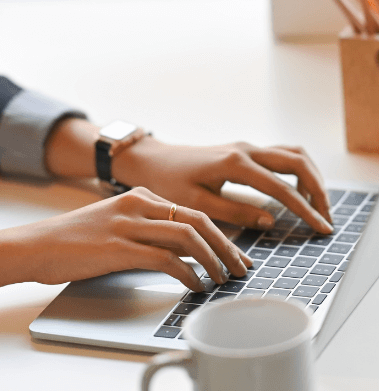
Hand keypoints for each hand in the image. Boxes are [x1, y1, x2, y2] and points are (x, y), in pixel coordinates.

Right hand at [0, 187, 251, 290]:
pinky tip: (194, 284)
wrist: (35, 244)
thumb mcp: (122, 223)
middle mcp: (140, 204)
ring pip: (187, 236)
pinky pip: (165, 258)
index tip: (237, 253)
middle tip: (241, 267)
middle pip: (199, 220)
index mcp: (144, 196)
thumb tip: (192, 250)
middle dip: (226, 246)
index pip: (195, 212)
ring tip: (222, 279)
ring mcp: (129, 224)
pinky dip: (186, 272)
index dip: (222, 234)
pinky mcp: (118, 247)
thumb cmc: (77, 240)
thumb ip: (154, 230)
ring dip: (212, 259)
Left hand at [113, 139, 333, 233]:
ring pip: (295, 155)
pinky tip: (299, 191)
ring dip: (312, 177)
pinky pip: (284, 155)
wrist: (153, 160)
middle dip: (318, 191)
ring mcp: (249, 146)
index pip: (283, 188)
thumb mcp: (197, 205)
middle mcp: (247, 149)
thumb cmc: (168, 183)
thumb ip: (236, 213)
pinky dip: (299, 171)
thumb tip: (271, 221)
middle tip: (326, 217)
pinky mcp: (248, 149)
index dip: (306, 210)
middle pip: (298, 163)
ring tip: (317, 205)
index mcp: (236, 164)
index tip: (321, 227)